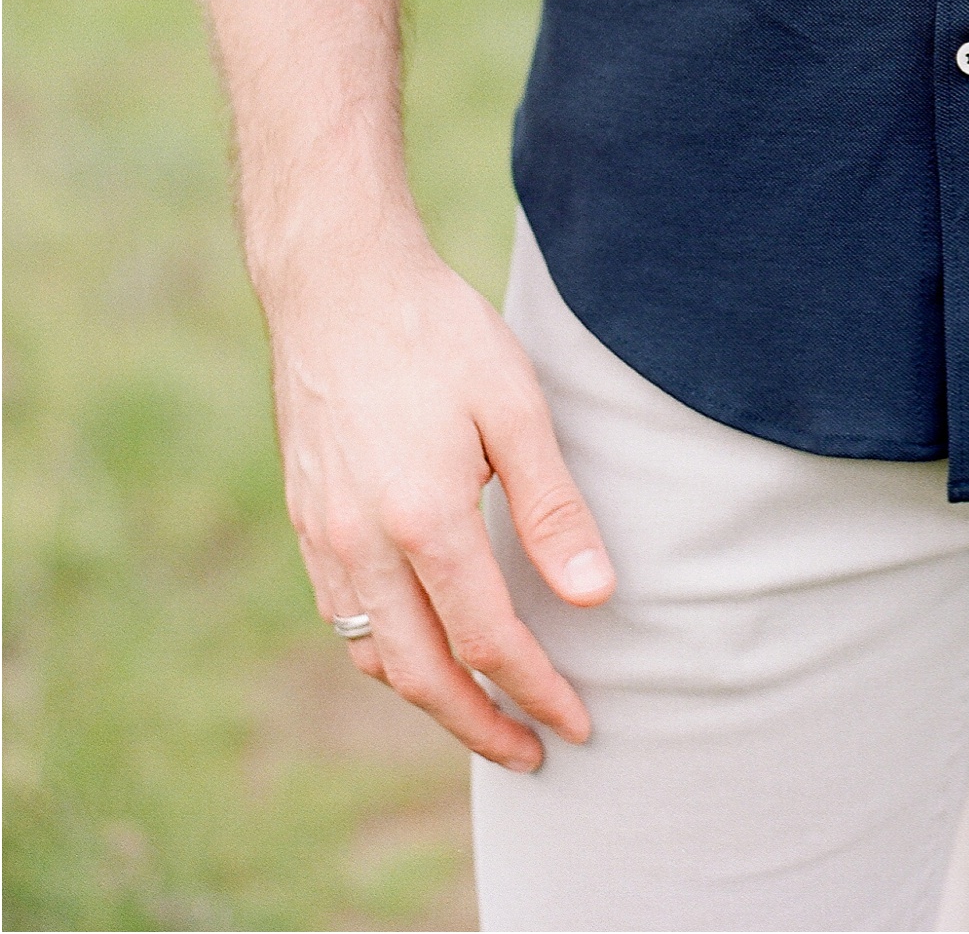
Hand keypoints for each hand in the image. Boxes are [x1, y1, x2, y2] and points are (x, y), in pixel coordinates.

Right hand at [271, 232, 615, 769]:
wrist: (337, 284)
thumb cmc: (437, 333)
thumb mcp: (515, 407)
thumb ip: (553, 509)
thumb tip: (595, 598)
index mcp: (422, 521)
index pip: (488, 642)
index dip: (536, 690)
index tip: (577, 723)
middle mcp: (362, 546)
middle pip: (423, 675)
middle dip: (481, 725)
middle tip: (532, 751)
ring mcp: (324, 537)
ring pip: (375, 656)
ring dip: (430, 698)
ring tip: (483, 712)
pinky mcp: (306, 520)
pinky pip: (344, 619)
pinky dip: (386, 654)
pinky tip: (421, 647)